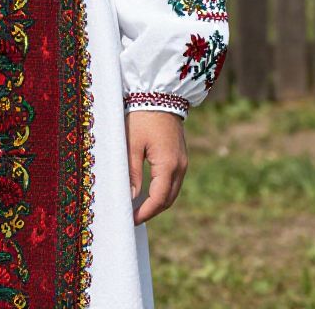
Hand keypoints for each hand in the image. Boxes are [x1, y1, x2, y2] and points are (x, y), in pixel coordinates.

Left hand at [125, 109, 187, 225]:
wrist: (159, 94)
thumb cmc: (141, 117)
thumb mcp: (131, 144)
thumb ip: (132, 172)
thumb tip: (131, 197)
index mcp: (168, 165)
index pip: (158, 199)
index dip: (145, 212)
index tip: (131, 220)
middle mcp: (180, 166)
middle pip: (168, 199)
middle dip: (151, 211)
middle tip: (132, 217)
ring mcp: (183, 162)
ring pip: (172, 191)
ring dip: (157, 202)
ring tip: (138, 207)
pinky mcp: (180, 156)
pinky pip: (173, 180)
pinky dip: (162, 190)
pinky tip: (148, 191)